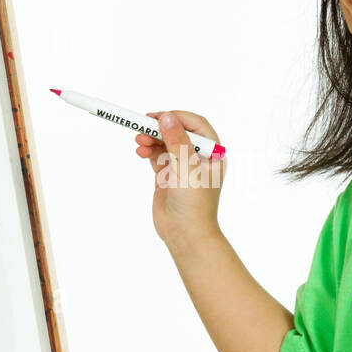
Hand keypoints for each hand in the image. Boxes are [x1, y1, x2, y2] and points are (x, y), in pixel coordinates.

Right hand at [135, 109, 224, 245]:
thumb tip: (167, 117)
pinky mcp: (168, 175)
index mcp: (213, 154)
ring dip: (151, 139)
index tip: (159, 117)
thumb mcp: (187, 168)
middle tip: (143, 126)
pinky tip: (140, 151)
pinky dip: (148, 151)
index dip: (178, 117)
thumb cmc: (194, 205)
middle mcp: (199, 157)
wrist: (185, 234)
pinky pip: (157, 155)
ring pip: (165, 143)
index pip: (197, 126)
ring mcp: (183, 166)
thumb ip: (177, 141)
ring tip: (139, 142)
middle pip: (178, 132)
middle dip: (160, 128)